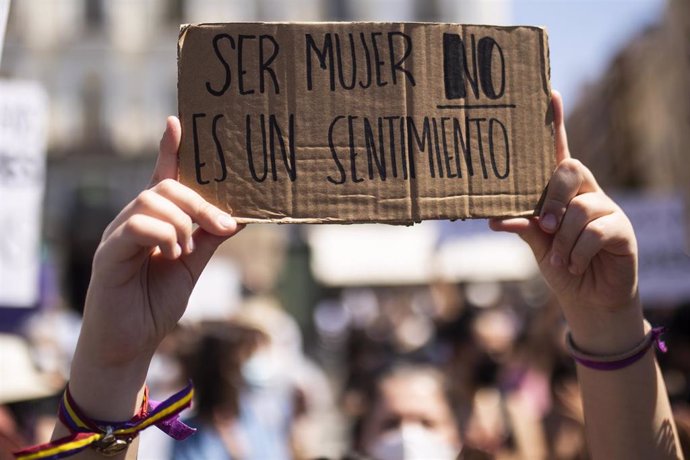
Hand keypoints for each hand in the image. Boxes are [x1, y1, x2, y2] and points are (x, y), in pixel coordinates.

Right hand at [68, 117, 241, 420]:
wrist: (132, 343)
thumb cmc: (157, 301)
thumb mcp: (193, 264)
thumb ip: (210, 238)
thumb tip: (240, 215)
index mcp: (156, 221)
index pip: (163, 177)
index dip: (170, 149)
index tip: (177, 121)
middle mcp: (134, 220)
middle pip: (166, 187)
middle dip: (200, 201)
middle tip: (225, 225)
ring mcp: (118, 234)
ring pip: (152, 200)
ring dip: (183, 222)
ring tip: (187, 251)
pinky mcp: (108, 253)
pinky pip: (137, 225)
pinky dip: (163, 236)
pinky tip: (171, 255)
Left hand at [490, 92, 642, 352]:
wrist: (589, 301)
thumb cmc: (562, 266)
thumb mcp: (537, 244)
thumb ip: (522, 225)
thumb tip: (493, 217)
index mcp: (563, 192)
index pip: (559, 152)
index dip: (555, 124)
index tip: (548, 93)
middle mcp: (586, 193)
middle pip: (570, 170)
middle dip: (552, 198)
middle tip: (544, 227)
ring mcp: (607, 209)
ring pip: (579, 208)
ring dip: (563, 239)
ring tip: (561, 258)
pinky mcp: (622, 229)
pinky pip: (595, 231)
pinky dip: (578, 251)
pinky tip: (575, 264)